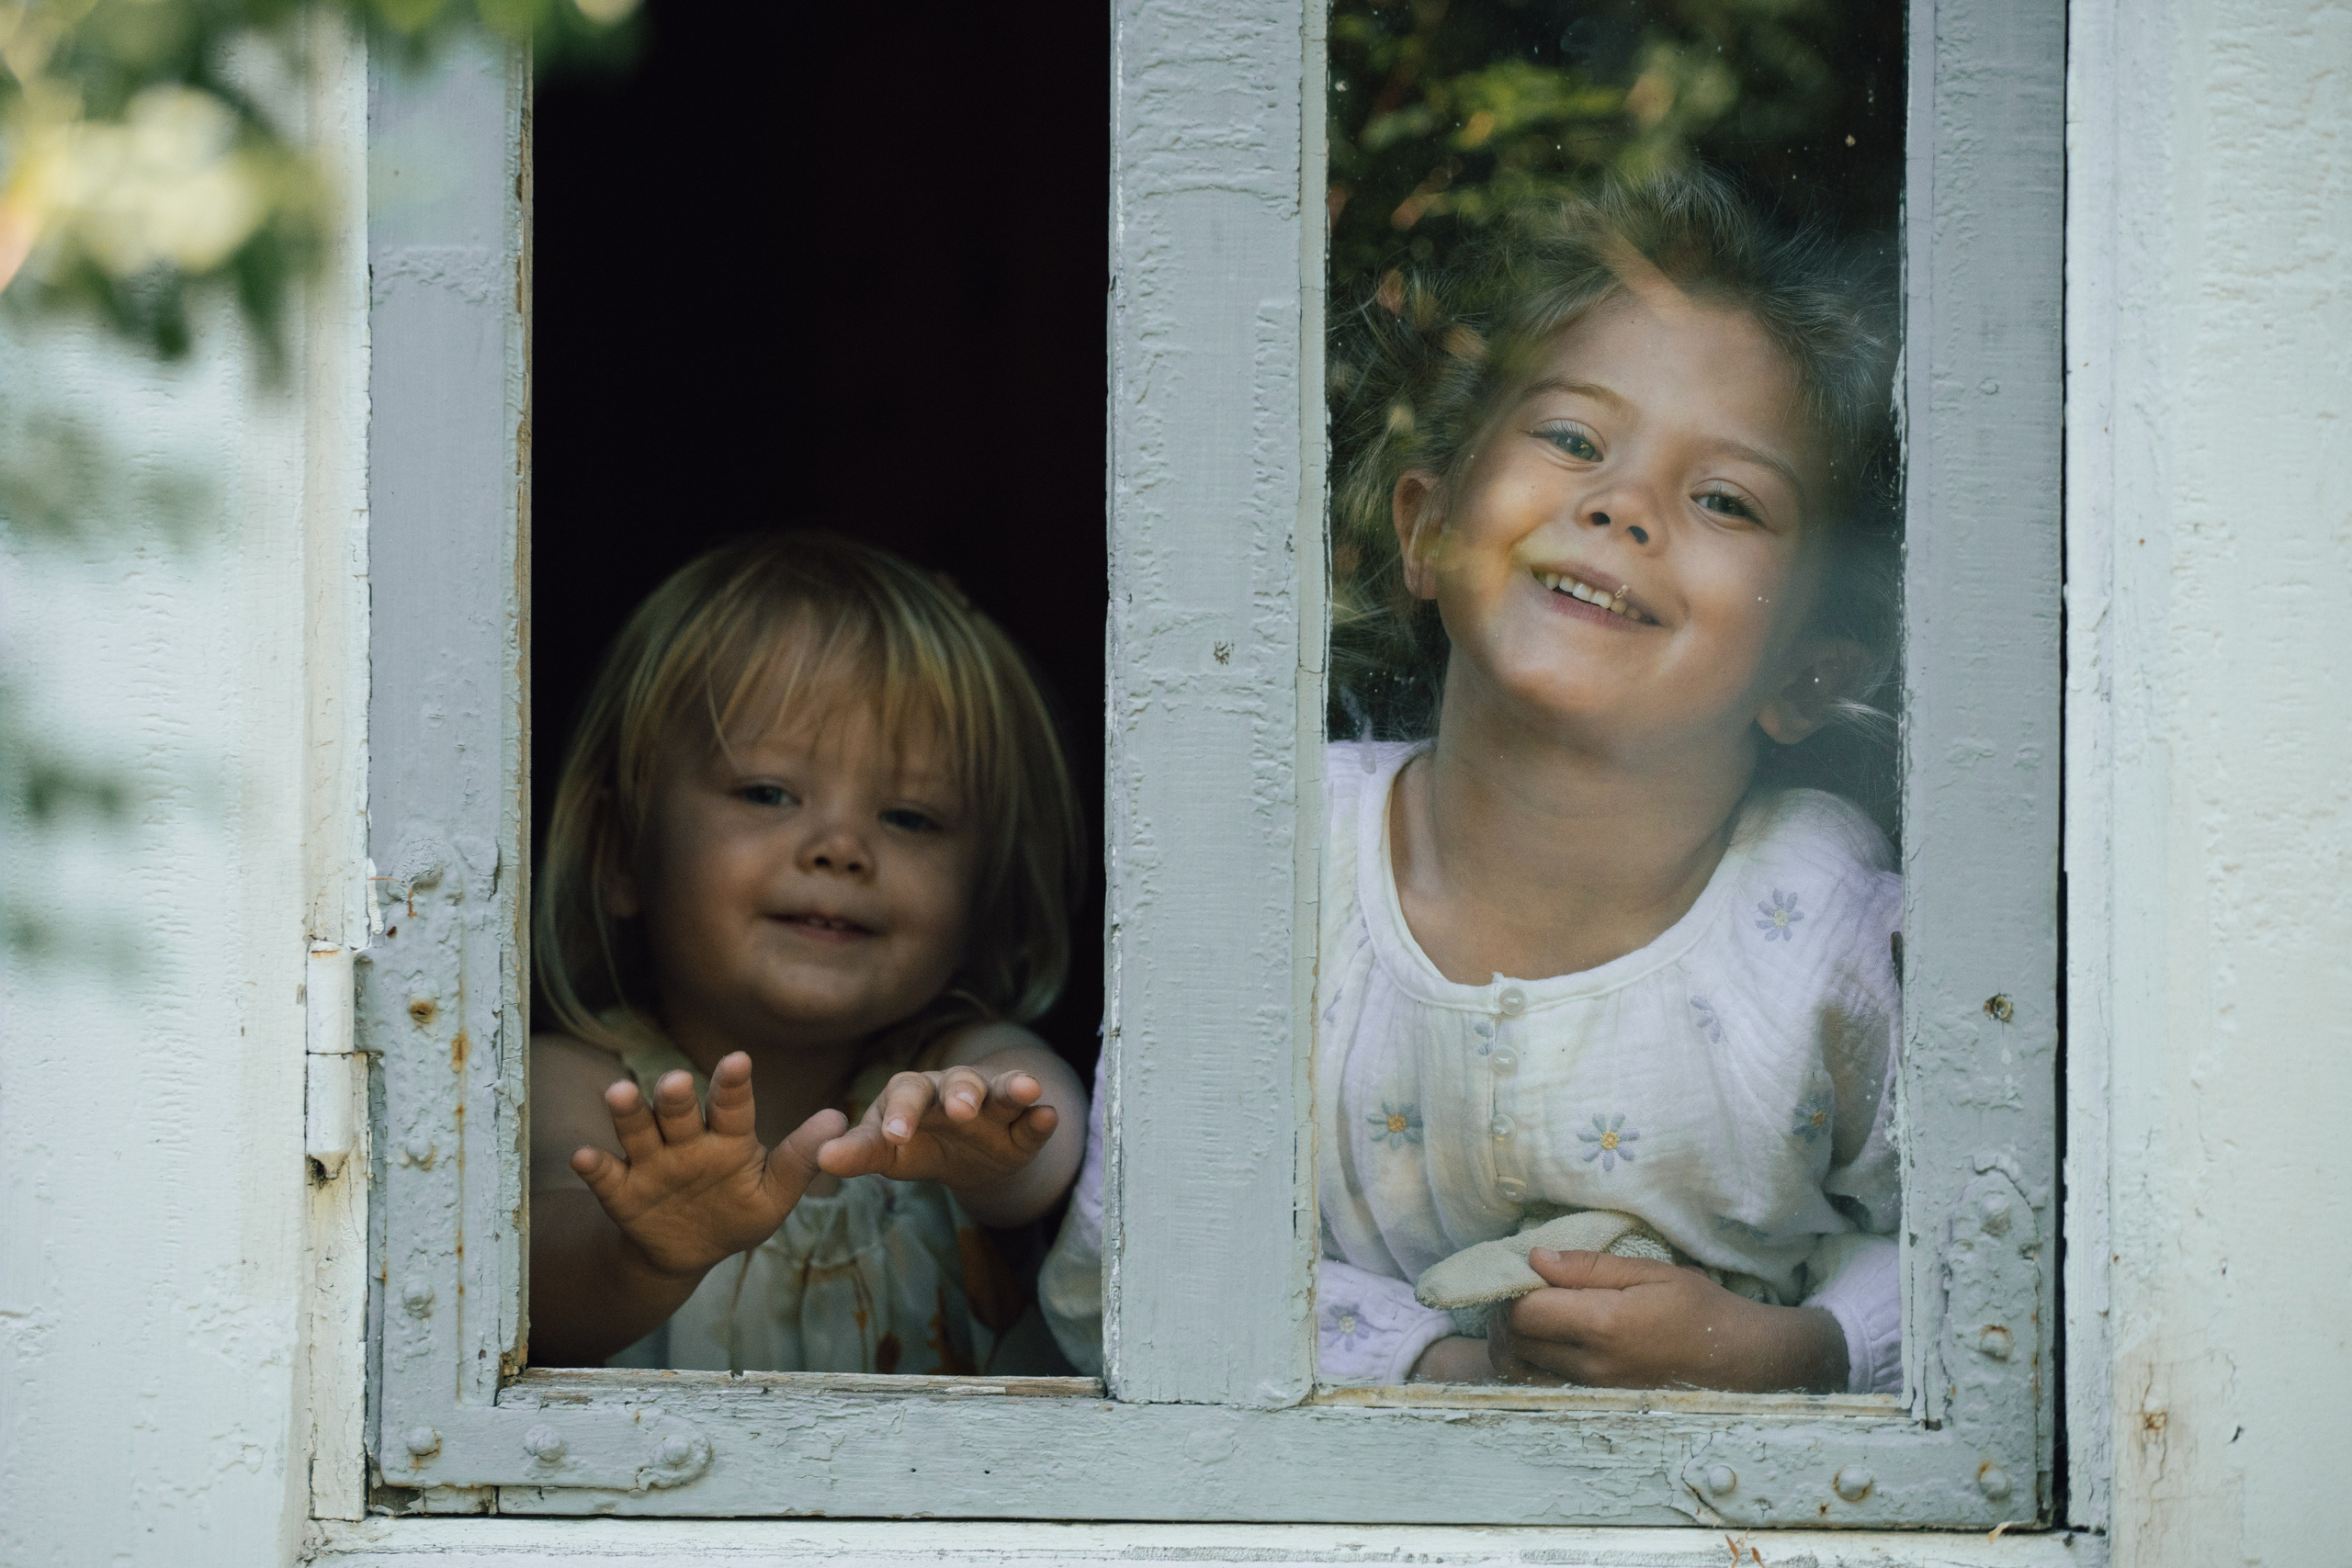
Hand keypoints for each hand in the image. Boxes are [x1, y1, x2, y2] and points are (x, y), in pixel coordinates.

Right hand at [569, 1052, 844, 1281]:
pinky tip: (584, 1156)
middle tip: (676, 1081)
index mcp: (728, 1137)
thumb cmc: (738, 1211)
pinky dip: (594, 1166)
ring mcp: (651, 1164)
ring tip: (619, 1093)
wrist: (689, 1252)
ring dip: (628, 1113)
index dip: (733, 1084)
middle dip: (675, 1097)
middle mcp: (686, 1141)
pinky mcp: (621, 1192)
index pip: (732, 1106)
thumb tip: (839, 1122)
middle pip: (678, 1112)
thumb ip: (800, 1159)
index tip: (738, 1060)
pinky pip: (605, 1176)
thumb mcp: (774, 1193)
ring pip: (638, 1132)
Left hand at [815, 1062, 1058, 1196]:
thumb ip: (858, 1153)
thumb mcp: (885, 1152)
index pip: (904, 1096)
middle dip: (961, 1094)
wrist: (964, 1156)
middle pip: (957, 1083)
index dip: (900, 1115)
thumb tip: (822, 1158)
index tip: (892, 1137)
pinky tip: (1048, 1115)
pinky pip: (1032, 1121)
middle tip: (962, 1111)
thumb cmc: (916, 1143)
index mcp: (914, 1093)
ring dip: (1012, 1088)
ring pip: (1001, 1090)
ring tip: (1025, 1089)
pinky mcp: (1022, 1127)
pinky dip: (1040, 1118)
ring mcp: (992, 1104)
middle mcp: (954, 1088)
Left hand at [1487, 1247, 1848, 1393]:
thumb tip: (1535, 1258)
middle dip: (1506, 1312)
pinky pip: (1541, 1384)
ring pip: (1521, 1368)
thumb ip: (1588, 1267)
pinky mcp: (1596, 1401)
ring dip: (1513, 1339)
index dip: (1511, 1288)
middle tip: (1524, 1288)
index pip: (1523, 1311)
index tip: (1525, 1270)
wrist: (1737, 1359)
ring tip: (1532, 1314)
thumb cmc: (1697, 1308)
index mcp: (1603, 1325)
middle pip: (1514, 1342)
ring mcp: (1592, 1389)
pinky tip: (1545, 1341)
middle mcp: (1590, 1364)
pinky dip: (1530, 1363)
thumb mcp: (1648, 1272)